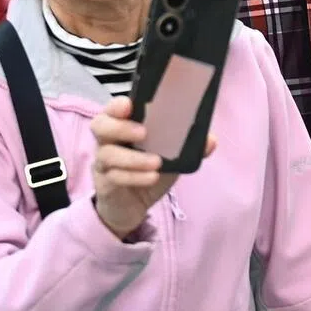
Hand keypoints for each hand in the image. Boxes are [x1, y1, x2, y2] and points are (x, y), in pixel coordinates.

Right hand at [91, 96, 215, 239]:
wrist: (132, 206)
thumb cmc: (149, 170)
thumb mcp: (171, 157)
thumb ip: (189, 146)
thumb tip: (210, 140)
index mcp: (123, 125)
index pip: (112, 109)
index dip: (117, 105)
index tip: (129, 104)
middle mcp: (107, 140)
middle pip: (100, 125)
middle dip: (120, 127)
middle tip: (143, 133)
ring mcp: (103, 162)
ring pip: (107, 154)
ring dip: (133, 158)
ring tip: (156, 162)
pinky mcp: (104, 183)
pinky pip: (114, 177)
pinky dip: (135, 177)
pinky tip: (151, 178)